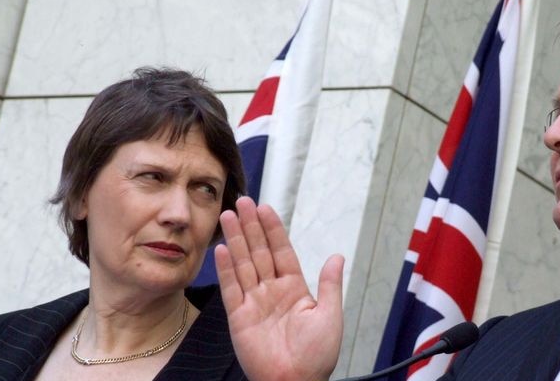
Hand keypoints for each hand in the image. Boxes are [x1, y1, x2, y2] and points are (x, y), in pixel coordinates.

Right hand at [215, 196, 343, 380]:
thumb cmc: (316, 357)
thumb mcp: (330, 316)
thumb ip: (329, 284)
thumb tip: (337, 257)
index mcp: (295, 289)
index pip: (281, 251)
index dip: (273, 229)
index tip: (266, 208)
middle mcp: (272, 291)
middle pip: (259, 252)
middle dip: (251, 226)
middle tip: (243, 201)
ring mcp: (254, 302)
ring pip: (243, 264)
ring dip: (236, 239)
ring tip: (229, 216)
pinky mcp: (239, 318)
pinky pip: (231, 289)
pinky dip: (226, 269)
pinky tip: (222, 249)